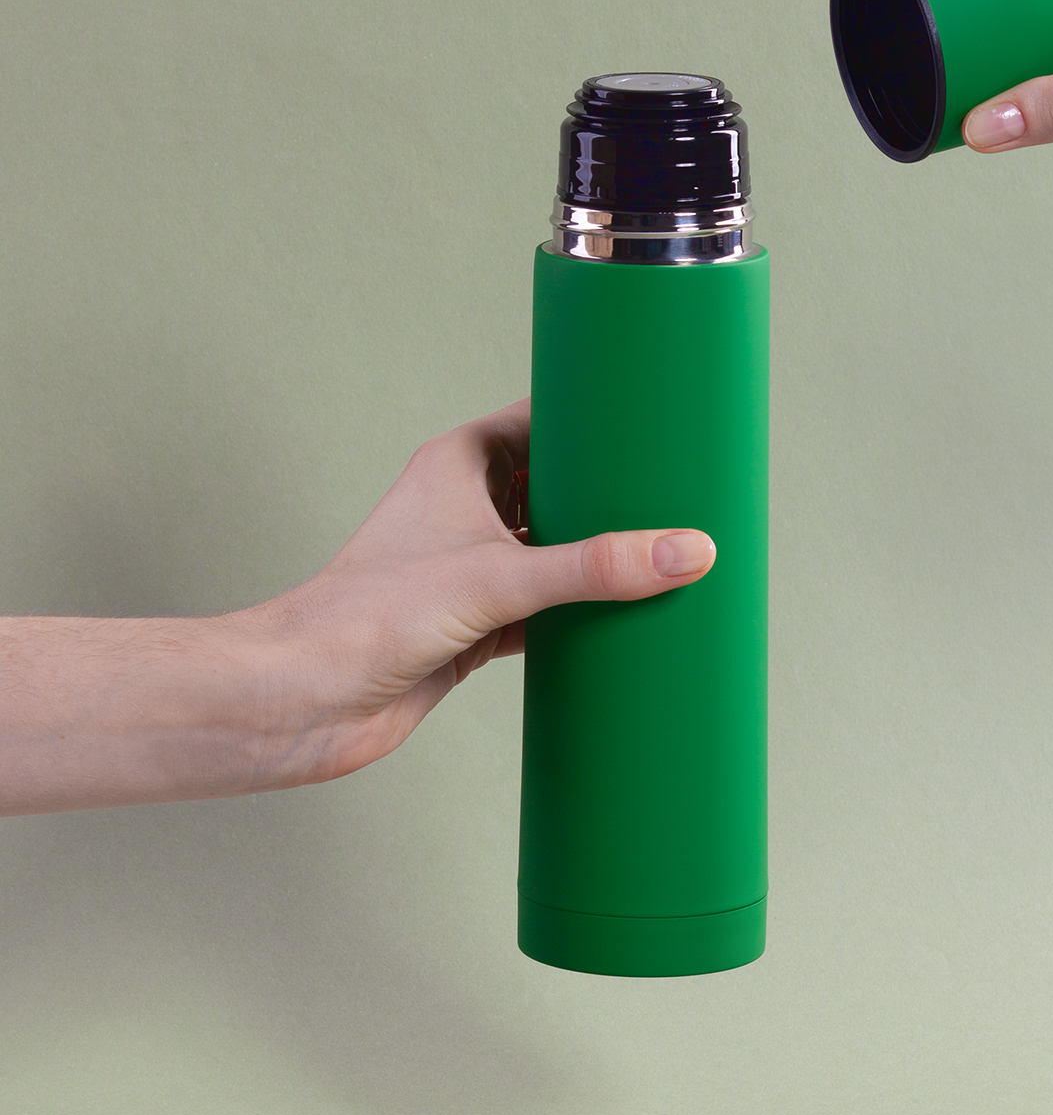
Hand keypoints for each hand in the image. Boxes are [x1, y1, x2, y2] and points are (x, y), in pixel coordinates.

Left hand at [0, 401, 715, 813]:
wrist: (302, 701)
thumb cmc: (366, 617)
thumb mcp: (499, 579)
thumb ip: (598, 566)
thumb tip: (689, 551)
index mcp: (460, 463)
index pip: (542, 417)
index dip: (597, 413)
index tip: (659, 415)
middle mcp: (464, 508)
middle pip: (558, 484)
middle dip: (613, 492)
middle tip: (684, 487)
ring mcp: (470, 567)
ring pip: (556, 548)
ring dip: (601, 555)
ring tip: (670, 550)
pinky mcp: (476, 625)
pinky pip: (549, 608)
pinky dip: (584, 613)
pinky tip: (629, 618)